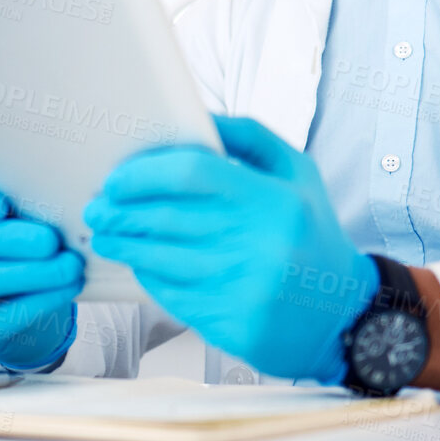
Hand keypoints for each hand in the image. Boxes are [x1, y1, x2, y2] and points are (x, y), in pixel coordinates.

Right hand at [0, 176, 83, 369]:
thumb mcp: (0, 216)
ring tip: (69, 265)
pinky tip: (68, 285)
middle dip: (3, 240)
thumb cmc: (4, 241)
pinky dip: (39, 299)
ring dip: (28, 273)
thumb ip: (11, 200)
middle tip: (48, 240)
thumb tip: (50, 200)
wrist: (8, 300)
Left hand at [83, 115, 377, 381]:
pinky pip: (172, 295)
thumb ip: (247, 137)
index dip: (143, 174)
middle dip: (119, 212)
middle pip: (164, 219)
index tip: (116, 179)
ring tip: (105, 236)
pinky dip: (148, 277)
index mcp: (273, 200)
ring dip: (123, 246)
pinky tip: (138, 265)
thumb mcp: (296, 172)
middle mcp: (260, 245)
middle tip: (97, 208)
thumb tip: (194, 115)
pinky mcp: (232, 325)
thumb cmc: (311, 232)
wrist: (342, 313)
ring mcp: (244, 289)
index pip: (190, 174)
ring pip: (160, 260)